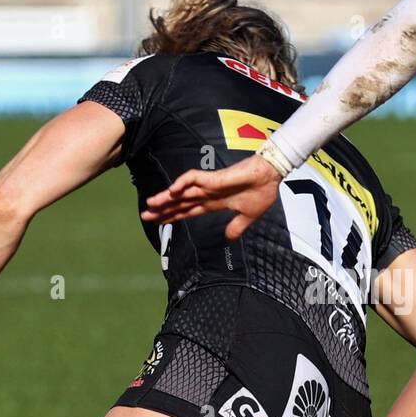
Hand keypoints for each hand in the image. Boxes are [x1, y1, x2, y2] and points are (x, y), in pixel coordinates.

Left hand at [142, 155, 281, 240]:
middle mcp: (207, 193)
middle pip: (179, 202)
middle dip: (162, 209)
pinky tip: (171, 190)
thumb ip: (236, 228)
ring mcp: (209, 185)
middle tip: (144, 216)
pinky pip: (193, 178)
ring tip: (149, 205)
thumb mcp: (248, 217)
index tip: (159, 223)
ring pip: (181, 192)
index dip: (173, 216)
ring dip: (165, 198)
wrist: (271, 177)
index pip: (188, 210)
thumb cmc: (262, 192)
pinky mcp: (214, 178)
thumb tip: (228, 239)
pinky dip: (181, 183)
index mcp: (214, 203)